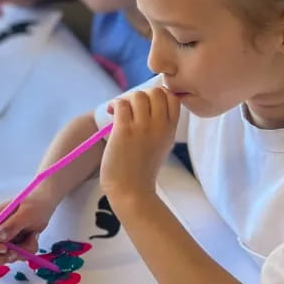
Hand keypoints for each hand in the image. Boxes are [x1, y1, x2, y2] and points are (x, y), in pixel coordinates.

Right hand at [0, 193, 57, 264]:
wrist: (46, 203)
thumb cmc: (36, 203)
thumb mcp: (27, 212)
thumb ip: (12, 224)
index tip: (5, 248)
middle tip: (16, 254)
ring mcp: (3, 238)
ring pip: (1, 257)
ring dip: (20, 253)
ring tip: (32, 238)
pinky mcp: (12, 244)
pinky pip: (14, 257)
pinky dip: (26, 252)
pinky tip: (33, 239)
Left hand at [99, 87, 179, 202]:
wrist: (132, 191)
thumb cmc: (142, 171)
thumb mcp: (161, 146)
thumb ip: (160, 127)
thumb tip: (146, 106)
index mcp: (170, 130)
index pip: (172, 98)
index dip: (158, 95)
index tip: (145, 105)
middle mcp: (160, 127)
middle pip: (156, 92)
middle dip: (141, 95)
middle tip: (130, 108)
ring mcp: (143, 128)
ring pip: (138, 95)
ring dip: (125, 99)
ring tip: (117, 111)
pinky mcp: (125, 131)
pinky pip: (121, 104)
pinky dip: (114, 104)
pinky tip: (110, 113)